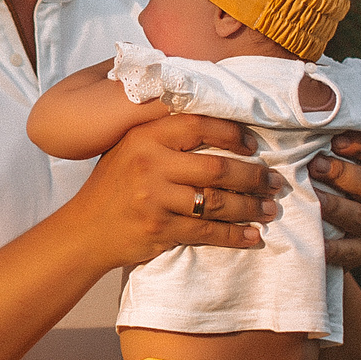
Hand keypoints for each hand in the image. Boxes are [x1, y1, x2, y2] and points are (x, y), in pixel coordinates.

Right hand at [65, 113, 275, 270]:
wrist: (85, 230)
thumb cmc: (113, 186)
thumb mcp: (129, 148)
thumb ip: (163, 136)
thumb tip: (215, 123)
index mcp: (144, 137)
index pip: (198, 125)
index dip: (232, 133)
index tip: (253, 145)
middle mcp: (150, 164)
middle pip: (217, 167)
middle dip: (254, 176)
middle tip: (275, 181)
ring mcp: (155, 198)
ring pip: (217, 201)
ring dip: (251, 207)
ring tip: (270, 208)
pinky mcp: (160, 229)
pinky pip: (208, 231)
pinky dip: (235, 235)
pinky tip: (253, 236)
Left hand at [312, 133, 360, 269]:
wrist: (318, 231)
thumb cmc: (311, 181)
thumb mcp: (315, 158)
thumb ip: (310, 141)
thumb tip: (284, 110)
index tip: (335, 139)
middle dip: (342, 173)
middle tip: (314, 165)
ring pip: (359, 216)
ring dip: (336, 207)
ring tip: (314, 200)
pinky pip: (353, 251)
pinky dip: (336, 248)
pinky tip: (319, 243)